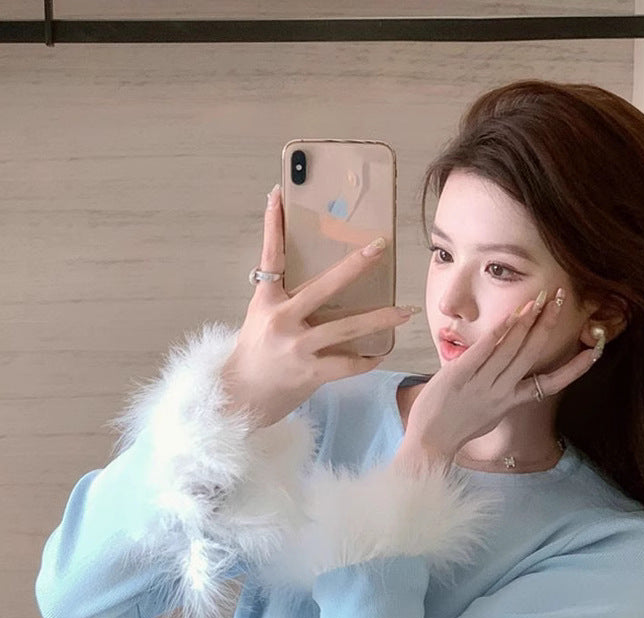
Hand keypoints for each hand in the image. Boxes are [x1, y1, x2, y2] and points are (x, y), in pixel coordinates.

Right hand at [220, 186, 418, 428]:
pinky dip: (366, 361)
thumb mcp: (261, 319)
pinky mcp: (309, 372)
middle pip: (325, 286)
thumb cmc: (254, 355)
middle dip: (355, 265)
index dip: (273, 224)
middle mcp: (282, 320)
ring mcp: (297, 347)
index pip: (270, 256)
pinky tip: (380, 355)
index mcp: (267, 301)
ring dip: (380, 319)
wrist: (239, 397)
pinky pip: (347, 364)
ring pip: (347, 328)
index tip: (279, 193)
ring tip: (404, 311)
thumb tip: (317, 283)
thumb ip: (284, 299)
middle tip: (380, 247)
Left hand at [403, 288, 602, 459]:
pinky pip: (485, 350)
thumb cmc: (456, 428)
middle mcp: (502, 391)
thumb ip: (502, 394)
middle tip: (561, 299)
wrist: (430, 442)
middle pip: (533, 353)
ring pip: (512, 347)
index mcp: (512, 402)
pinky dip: (500, 331)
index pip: (552, 383)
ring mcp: (482, 384)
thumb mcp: (488, 414)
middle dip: (548, 323)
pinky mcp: (460, 375)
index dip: (576, 366)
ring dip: (528, 320)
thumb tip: (510, 376)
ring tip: (540, 298)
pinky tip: (513, 314)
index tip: (595, 349)